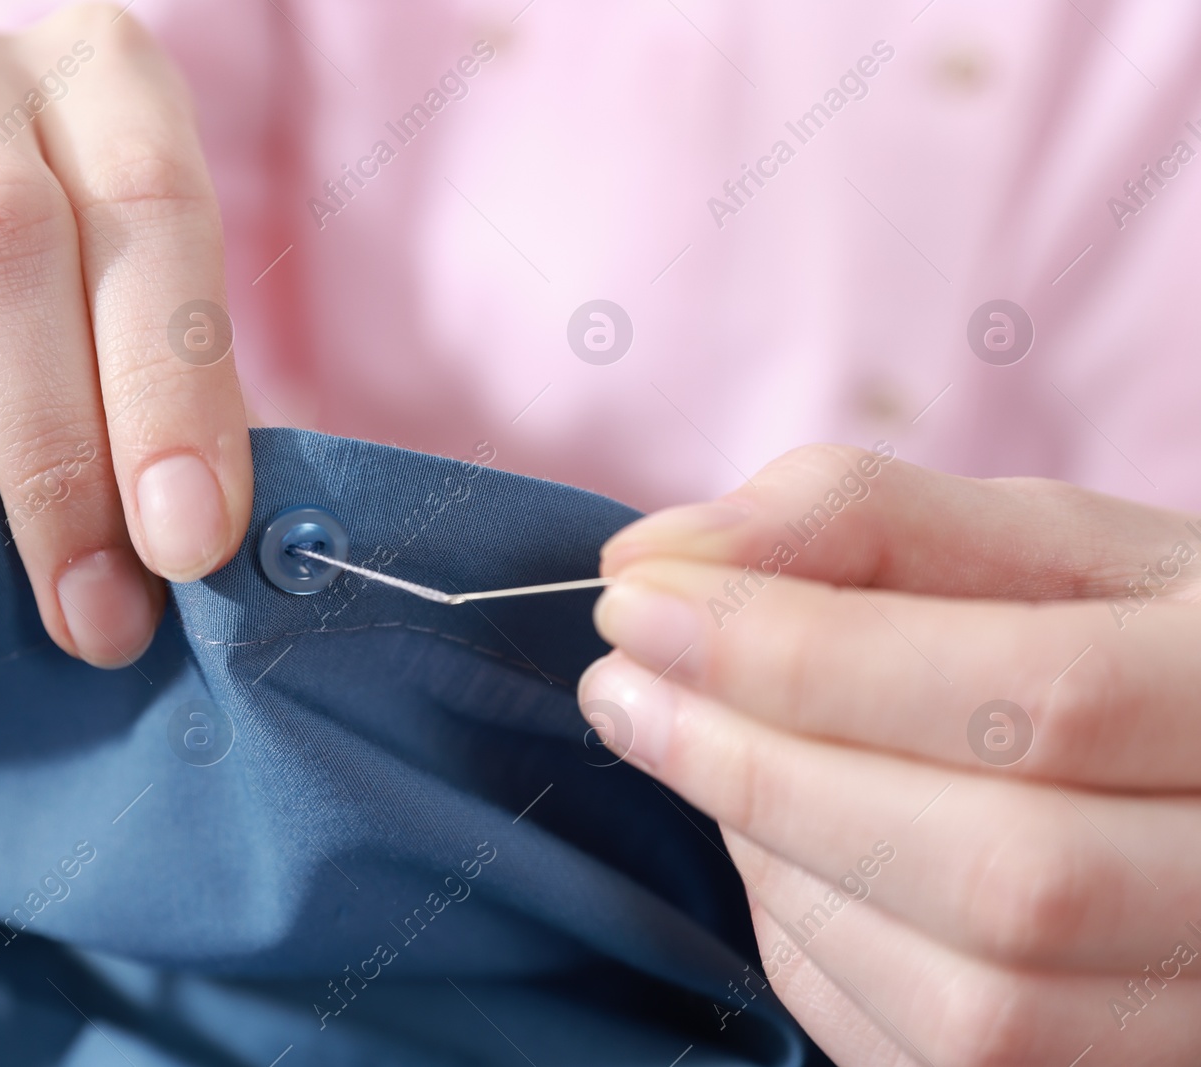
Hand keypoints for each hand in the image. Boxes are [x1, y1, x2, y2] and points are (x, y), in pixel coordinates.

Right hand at [0, 3, 249, 666]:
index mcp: (93, 75)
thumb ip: (184, 403)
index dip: (169, 388)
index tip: (190, 542)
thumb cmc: (86, 310)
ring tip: (20, 582)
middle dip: (58, 462)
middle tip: (102, 610)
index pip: (143, 202)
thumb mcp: (159, 320)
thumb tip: (188, 547)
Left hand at [579, 443, 1200, 1064]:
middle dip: (762, 774)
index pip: (1037, 699)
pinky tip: (776, 854)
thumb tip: (655, 555)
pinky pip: (937, 1061)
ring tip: (709, 760)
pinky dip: (814, 952)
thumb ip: (864, 521)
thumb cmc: (1141, 643)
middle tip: (623, 692)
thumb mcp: (1050, 546)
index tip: (634, 604)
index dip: (805, 656)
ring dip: (782, 870)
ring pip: (972, 1001)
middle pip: (1001, 874)